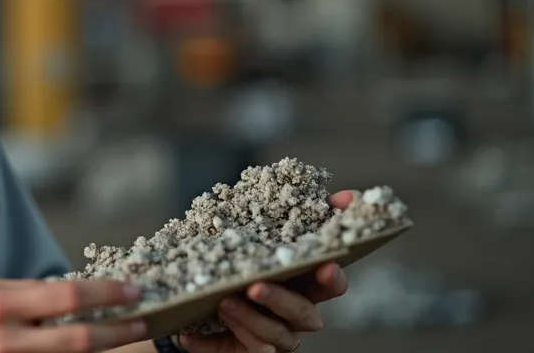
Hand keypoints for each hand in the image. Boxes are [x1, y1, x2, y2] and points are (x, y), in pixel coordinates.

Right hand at [0, 277, 150, 352]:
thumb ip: (21, 293)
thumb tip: (66, 291)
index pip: (68, 295)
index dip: (107, 294)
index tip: (132, 292)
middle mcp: (5, 336)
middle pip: (80, 337)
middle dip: (119, 330)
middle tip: (143, 322)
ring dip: (100, 352)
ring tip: (121, 340)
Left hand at [178, 190, 355, 352]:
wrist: (202, 300)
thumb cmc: (241, 264)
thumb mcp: (259, 238)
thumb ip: (294, 218)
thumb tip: (345, 196)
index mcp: (303, 286)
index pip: (331, 284)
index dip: (332, 276)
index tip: (326, 263)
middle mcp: (294, 317)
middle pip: (301, 313)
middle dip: (280, 299)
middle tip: (254, 285)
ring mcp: (272, 339)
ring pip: (270, 336)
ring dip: (246, 318)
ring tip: (222, 301)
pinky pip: (228, 351)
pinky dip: (208, 343)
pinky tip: (188, 335)